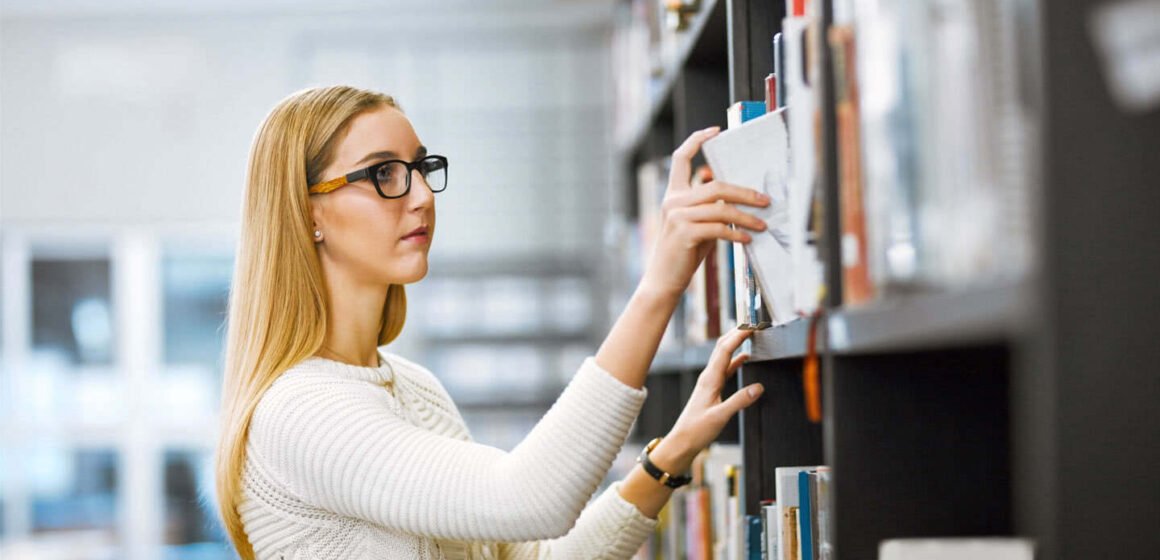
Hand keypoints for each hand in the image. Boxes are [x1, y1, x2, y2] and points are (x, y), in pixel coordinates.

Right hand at [640, 126, 771, 298]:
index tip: (715, 130)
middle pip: (714, 184)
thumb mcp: (696, 224)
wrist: (664, 279)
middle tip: (765, 201)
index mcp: (674, 194)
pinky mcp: (684, 233)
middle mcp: (673, 201)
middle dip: (744, 192)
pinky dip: (736, 233)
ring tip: (762, 225)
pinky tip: (746, 239)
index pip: (681, 158)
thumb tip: (737, 194)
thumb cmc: (684, 252)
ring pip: (720, 207)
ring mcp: (677, 216)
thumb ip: (709, 206)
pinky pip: (718, 228)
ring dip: (746, 216)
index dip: (696, 140)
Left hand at [648, 327, 765, 473]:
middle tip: (752, 324)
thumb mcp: (720, 416)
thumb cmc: (697, 430)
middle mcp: (708, 376)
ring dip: (736, 344)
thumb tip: (758, 387)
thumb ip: (739, 401)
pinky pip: (725, 368)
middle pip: (722, 347)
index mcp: (709, 379)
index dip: (738, 336)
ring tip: (750, 335)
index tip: (752, 326)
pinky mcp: (712, 389)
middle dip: (737, 333)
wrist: (682, 441)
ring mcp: (709, 381)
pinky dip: (736, 360)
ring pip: (724, 356)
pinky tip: (745, 359)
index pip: (725, 350)